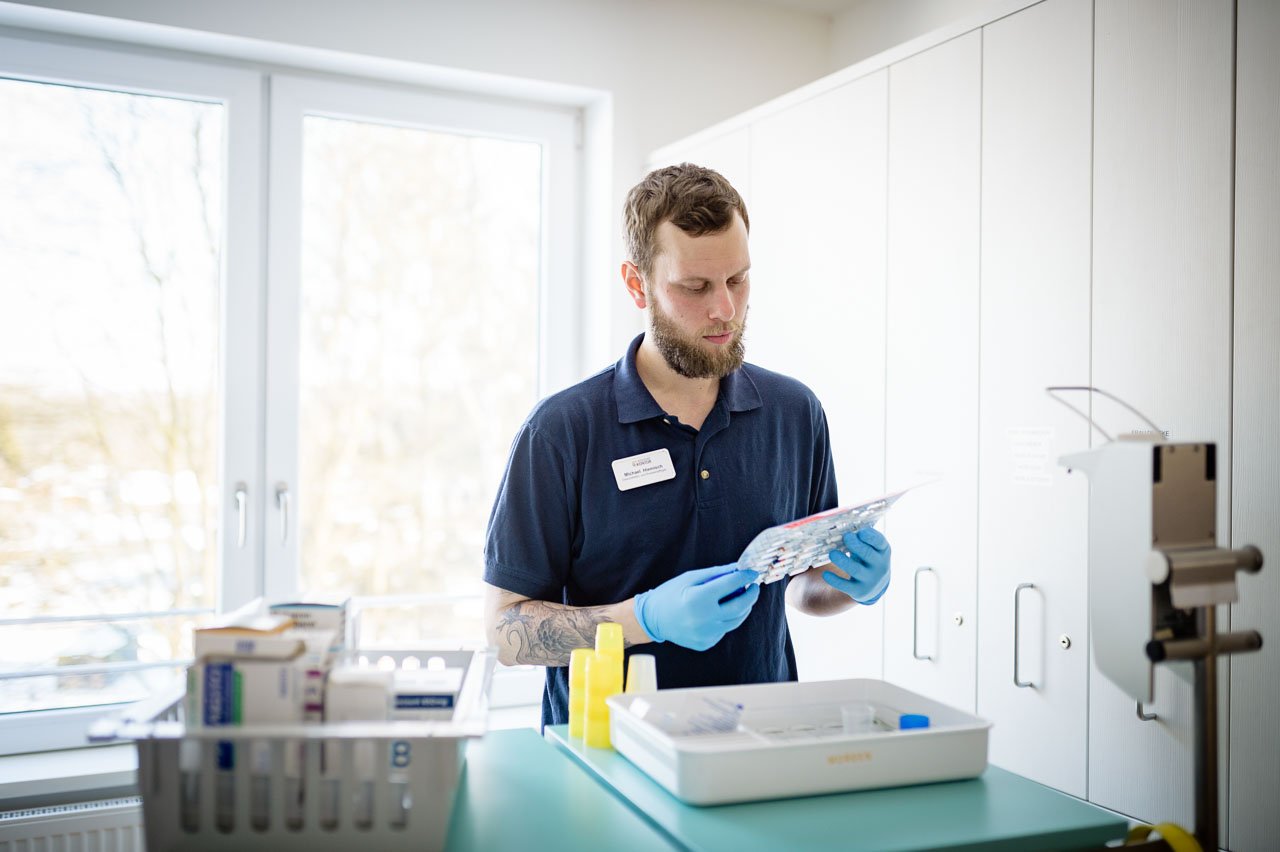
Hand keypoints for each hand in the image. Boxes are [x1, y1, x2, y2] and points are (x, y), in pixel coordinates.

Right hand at [633, 564, 760, 650]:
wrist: (653, 619)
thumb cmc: (671, 594)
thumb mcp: (691, 578)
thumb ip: (716, 573)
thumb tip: (738, 569)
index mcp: (699, 599)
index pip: (731, 585)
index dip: (745, 577)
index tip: (753, 572)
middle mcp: (704, 619)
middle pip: (740, 606)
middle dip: (751, 595)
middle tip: (754, 587)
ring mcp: (706, 634)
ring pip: (736, 621)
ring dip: (743, 608)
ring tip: (742, 598)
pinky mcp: (706, 643)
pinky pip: (724, 629)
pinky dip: (726, 619)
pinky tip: (720, 611)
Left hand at [823, 527, 890, 604]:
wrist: (874, 585)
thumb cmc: (868, 558)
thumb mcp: (871, 548)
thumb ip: (861, 539)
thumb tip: (839, 529)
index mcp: (883, 550)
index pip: (879, 542)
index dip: (870, 537)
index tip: (861, 532)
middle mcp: (879, 566)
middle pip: (867, 554)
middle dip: (856, 545)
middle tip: (846, 537)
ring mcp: (870, 580)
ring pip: (855, 570)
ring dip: (843, 561)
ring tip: (832, 553)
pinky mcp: (859, 591)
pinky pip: (845, 586)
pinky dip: (834, 580)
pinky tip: (825, 574)